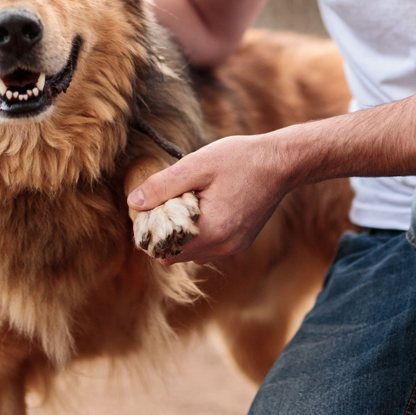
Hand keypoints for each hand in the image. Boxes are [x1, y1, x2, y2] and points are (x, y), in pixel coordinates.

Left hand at [127, 134, 292, 264]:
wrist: (282, 162)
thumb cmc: (239, 159)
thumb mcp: (195, 165)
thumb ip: (162, 186)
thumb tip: (134, 202)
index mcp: (211, 231)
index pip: (164, 251)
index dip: (150, 234)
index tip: (147, 211)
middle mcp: (224, 246)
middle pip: (175, 256)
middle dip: (163, 235)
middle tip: (161, 205)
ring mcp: (234, 247)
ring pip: (192, 254)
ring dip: (180, 236)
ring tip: (182, 205)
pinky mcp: (241, 242)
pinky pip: (208, 248)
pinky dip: (198, 234)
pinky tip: (200, 209)